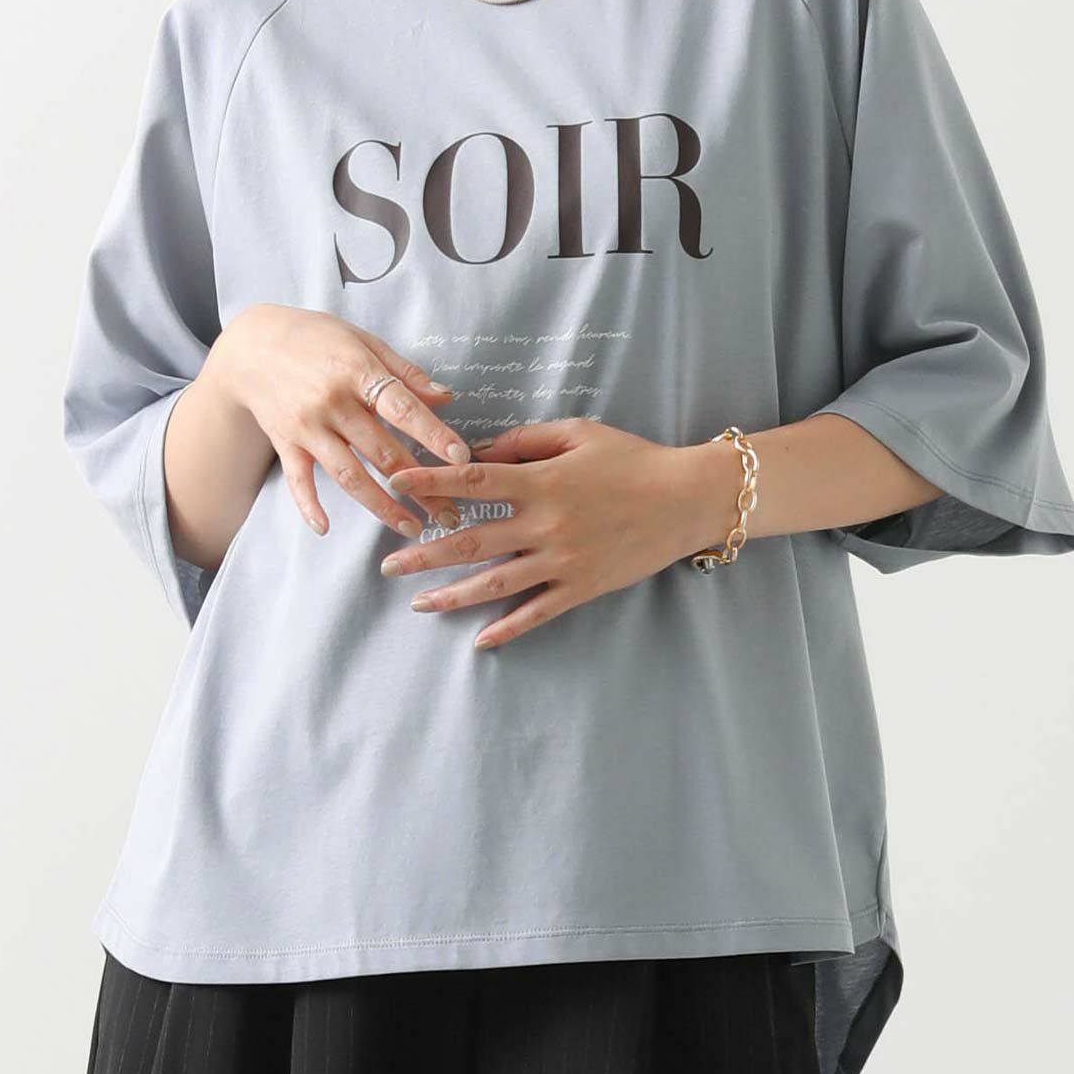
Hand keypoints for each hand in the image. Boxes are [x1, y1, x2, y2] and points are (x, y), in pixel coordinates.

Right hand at [214, 305, 467, 539]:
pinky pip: (298, 481)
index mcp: (357, 372)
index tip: (461, 459)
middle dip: (421, 486)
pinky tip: (326, 529)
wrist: (253, 344)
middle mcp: (332, 402)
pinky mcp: (285, 442)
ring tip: (412, 528)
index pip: (402, 408)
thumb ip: (404, 371)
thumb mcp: (363, 341)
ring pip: (349, 475)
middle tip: (450, 513)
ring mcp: (306, 426)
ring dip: (382, 506)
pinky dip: (309, 506)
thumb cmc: (316, 338)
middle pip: (382, 453)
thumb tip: (445, 398)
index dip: (433, 434)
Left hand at [383, 417, 694, 649]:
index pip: (472, 480)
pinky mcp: (582, 587)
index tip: (394, 483)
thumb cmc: (632, 458)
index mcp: (541, 482)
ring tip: (418, 603)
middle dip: (425, 553)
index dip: (430, 481)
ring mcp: (563, 560)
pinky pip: (538, 612)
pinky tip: (480, 640)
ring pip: (495, 583)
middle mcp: (545, 524)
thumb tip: (478, 449)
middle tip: (387, 565)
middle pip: (472, 541)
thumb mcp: (578, 433)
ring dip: (452, 595)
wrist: (686, 499)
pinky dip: (508, 628)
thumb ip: (525, 441)